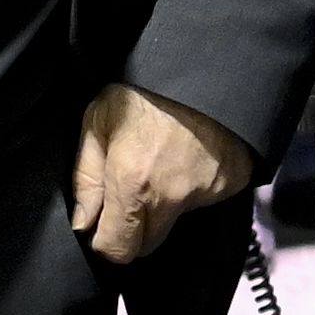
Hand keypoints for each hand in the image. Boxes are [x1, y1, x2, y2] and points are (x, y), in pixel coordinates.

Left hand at [72, 83, 254, 266]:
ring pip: (176, 223)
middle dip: (135, 228)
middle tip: (132, 191)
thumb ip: (86, 178)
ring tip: (162, 167)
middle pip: (147, 245)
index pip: (118, 250)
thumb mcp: (98, 120)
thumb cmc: (141, 88)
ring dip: (165, 207)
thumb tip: (84, 223)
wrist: (203, 64)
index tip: (105, 223)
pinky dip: (194, 188)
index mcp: (131, 184)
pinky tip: (188, 159)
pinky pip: (205, 202)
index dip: (106, 240)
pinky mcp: (231, 183)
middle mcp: (170, 197)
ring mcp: (205, 193)